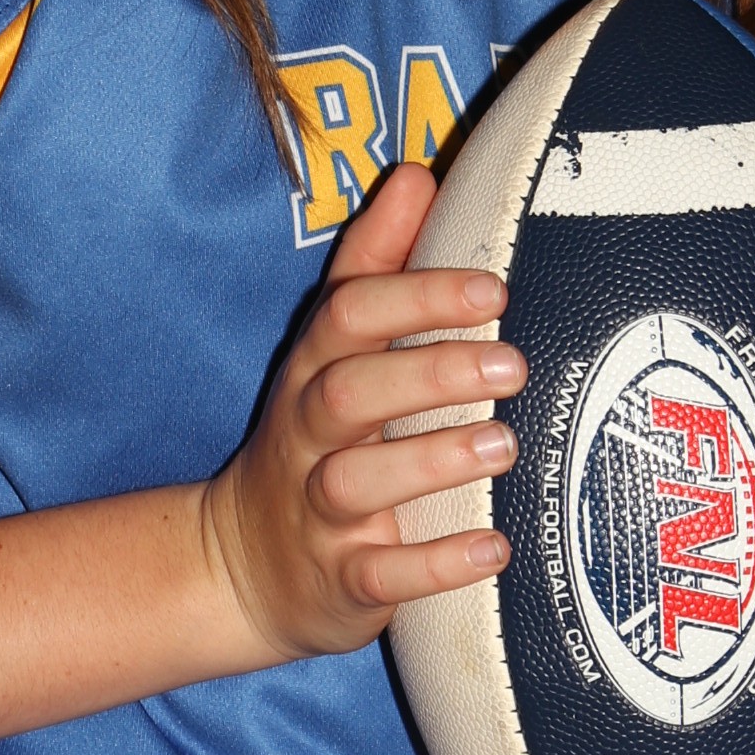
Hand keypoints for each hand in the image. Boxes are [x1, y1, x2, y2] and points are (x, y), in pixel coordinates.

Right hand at [202, 164, 524, 660]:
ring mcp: (319, 512)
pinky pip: (380, 576)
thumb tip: (415, 173)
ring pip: (358, 482)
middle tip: (510, 360)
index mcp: (315, 370)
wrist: (245, 567)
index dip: (417, 296)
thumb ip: (374, 265)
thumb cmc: (315, 438)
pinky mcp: (340, 580)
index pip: (349, 316)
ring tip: (502, 444)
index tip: (493, 286)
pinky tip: (494, 548)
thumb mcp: (331, 350)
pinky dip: (435, 565)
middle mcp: (308, 435)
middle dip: (427, 372)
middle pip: (350, 392)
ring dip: (431, 460)